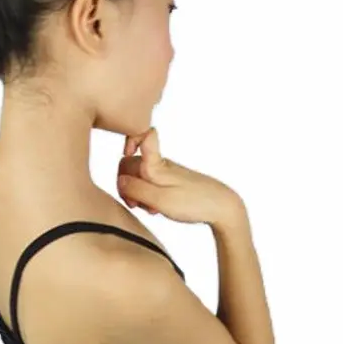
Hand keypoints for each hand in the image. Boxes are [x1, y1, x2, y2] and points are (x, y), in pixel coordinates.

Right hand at [116, 127, 240, 225]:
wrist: (222, 207)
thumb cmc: (194, 203)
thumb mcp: (160, 200)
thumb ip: (137, 189)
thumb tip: (120, 181)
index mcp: (157, 164)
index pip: (144, 134)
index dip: (131, 138)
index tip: (126, 154)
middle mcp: (161, 165)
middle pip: (131, 164)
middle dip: (126, 182)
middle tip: (135, 202)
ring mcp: (166, 174)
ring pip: (139, 177)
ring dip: (137, 193)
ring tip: (148, 208)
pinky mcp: (171, 183)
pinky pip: (150, 185)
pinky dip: (147, 196)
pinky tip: (156, 208)